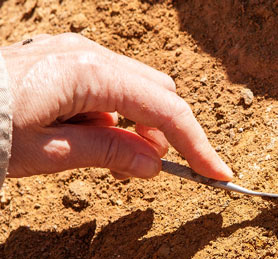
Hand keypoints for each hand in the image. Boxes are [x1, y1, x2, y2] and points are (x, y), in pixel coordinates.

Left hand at [0, 33, 232, 180]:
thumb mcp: (49, 152)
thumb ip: (109, 153)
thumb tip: (154, 165)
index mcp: (89, 73)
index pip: (166, 112)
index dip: (198, 146)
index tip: (217, 175)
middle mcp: (89, 56)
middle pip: (159, 95)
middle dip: (170, 137)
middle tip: (156, 174)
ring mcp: (78, 57)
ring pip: (138, 93)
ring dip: (142, 131)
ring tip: (119, 164)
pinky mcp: (68, 65)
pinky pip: (113, 91)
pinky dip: (119, 121)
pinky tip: (97, 141)